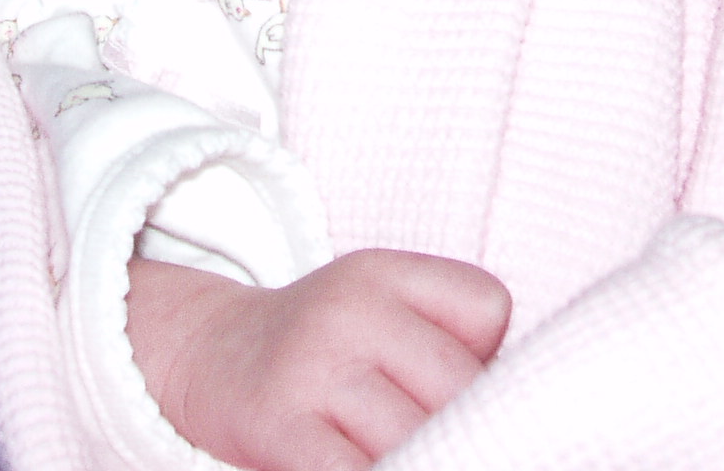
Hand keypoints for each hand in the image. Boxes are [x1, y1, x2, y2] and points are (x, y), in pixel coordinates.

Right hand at [126, 249, 510, 470]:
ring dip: (423, 458)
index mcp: (384, 271)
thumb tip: (514, 415)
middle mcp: (348, 307)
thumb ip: (446, 344)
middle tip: (437, 436)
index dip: (486, 359)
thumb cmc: (323, 350)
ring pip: (417, 437)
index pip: (488, 309)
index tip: (447, 383)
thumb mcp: (381, 312)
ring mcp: (311, 365)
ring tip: (403, 451)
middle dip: (461, 426)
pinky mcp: (278, 424)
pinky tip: (376, 468)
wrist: (209, 355)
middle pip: (458, 385)